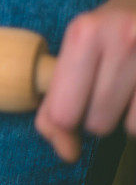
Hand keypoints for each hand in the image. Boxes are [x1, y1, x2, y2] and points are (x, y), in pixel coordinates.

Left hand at [35, 0, 135, 160]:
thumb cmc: (105, 31)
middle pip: (98, 122)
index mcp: (84, 33)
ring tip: (129, 87)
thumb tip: (67, 153)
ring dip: (128, 117)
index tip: (73, 106)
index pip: (63, 111)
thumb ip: (56, 103)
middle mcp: (122, 38)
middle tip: (106, 88)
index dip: (66, 119)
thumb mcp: (73, 52)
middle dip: (98, 115)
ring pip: (131, 127)